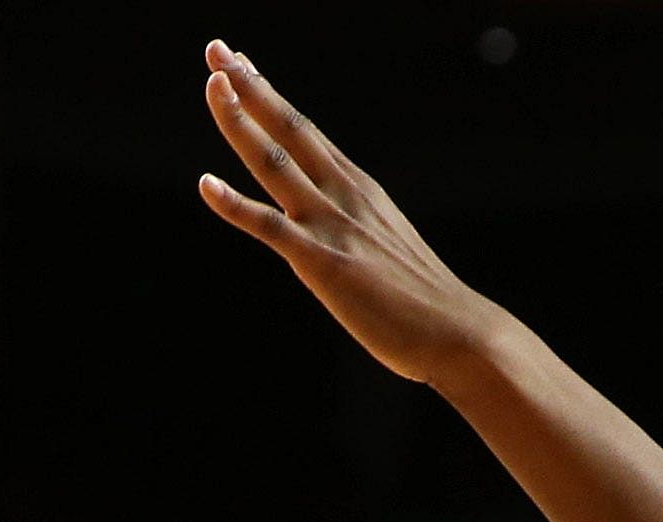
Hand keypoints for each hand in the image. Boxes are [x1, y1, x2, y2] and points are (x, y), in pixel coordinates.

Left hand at [195, 40, 505, 384]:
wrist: (456, 331)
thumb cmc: (424, 299)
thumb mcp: (387, 244)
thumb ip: (356, 226)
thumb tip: (340, 229)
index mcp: (358, 189)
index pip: (306, 131)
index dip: (269, 95)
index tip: (241, 63)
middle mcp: (344, 196)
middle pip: (289, 129)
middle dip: (249, 87)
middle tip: (215, 49)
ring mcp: (333, 227)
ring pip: (276, 164)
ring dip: (240, 123)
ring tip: (212, 85)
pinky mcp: (324, 264)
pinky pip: (271, 229)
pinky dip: (235, 206)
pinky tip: (206, 184)